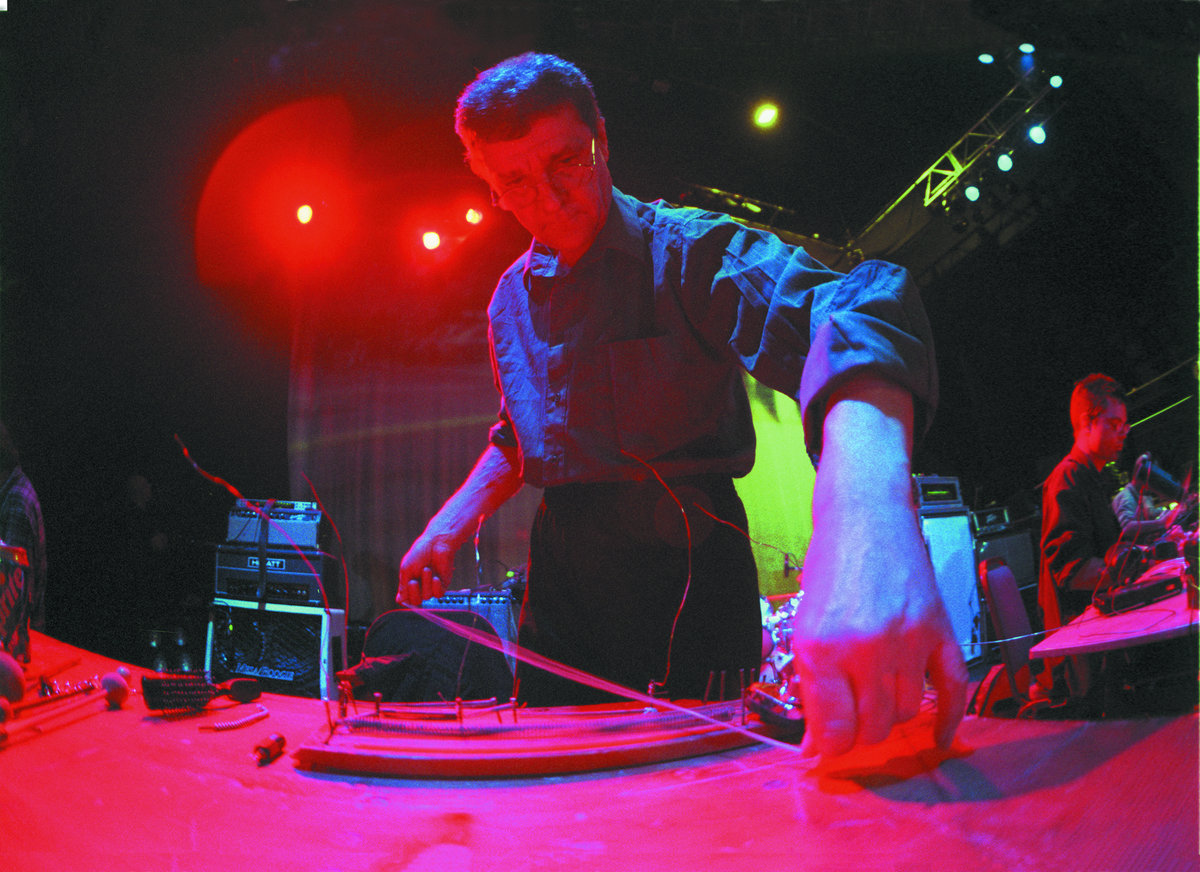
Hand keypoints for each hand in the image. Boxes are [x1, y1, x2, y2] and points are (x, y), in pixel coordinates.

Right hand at [396, 532, 454, 605]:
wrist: (437, 543)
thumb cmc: (420, 552)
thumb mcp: (406, 567)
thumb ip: (403, 584)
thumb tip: (400, 599)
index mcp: (409, 582)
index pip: (404, 599)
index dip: (404, 598)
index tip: (405, 588)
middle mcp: (420, 586)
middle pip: (415, 602)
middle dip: (413, 592)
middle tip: (413, 581)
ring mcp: (431, 586)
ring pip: (427, 596)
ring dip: (425, 583)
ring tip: (427, 569)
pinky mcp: (443, 584)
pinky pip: (438, 594)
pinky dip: (435, 587)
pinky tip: (435, 578)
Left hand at [789, 500, 966, 758]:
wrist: (866, 513)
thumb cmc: (829, 565)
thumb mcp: (804, 623)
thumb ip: (811, 683)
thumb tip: (815, 740)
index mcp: (821, 647)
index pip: (832, 731)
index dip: (827, 748)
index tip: (825, 747)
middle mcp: (865, 647)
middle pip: (872, 730)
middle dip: (859, 737)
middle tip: (850, 727)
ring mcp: (908, 640)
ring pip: (907, 714)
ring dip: (892, 718)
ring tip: (876, 702)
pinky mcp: (940, 630)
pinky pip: (953, 689)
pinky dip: (948, 719)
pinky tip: (939, 736)